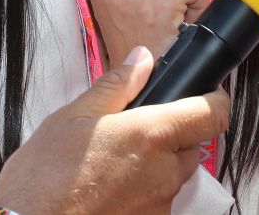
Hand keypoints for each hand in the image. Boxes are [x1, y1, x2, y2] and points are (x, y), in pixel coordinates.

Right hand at [0, 46, 229, 214]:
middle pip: (192, 147)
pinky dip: (140, 194)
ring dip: (155, 166)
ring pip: (172, 178)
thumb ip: (116, 86)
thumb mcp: (74, 116)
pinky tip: (107, 190)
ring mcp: (159, 207)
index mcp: (152, 135)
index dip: (214, 100)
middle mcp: (165, 174)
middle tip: (134, 130)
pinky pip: (155, 204)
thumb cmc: (45, 175)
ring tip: (111, 164)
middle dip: (173, 135)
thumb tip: (142, 60)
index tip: (204, 94)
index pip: (212, 114)